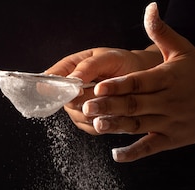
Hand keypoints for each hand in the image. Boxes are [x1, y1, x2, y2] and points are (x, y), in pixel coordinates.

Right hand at [45, 47, 162, 134]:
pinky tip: (115, 114)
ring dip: (96, 112)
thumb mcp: (109, 58)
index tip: (73, 88)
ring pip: (78, 115)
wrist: (143, 79)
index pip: (51, 77)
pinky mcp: (88, 121)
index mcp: (69, 66)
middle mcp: (69, 88)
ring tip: (115, 103)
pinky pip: (90, 126)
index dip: (54, 85)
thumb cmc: (124, 63)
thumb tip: (71, 80)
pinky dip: (103, 122)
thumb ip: (89, 66)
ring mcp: (77, 106)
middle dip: (86, 99)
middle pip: (66, 101)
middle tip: (105, 93)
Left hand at [84, 2, 194, 161]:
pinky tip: (115, 155)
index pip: (140, 82)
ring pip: (139, 125)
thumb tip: (149, 8)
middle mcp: (168, 101)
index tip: (98, 86)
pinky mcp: (172, 139)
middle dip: (109, 106)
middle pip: (135, 105)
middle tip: (85, 106)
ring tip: (95, 125)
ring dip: (116, 126)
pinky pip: (150, 147)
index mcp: (168, 78)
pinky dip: (133, 153)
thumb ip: (161, 33)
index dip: (119, 85)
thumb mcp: (183, 50)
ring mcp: (170, 122)